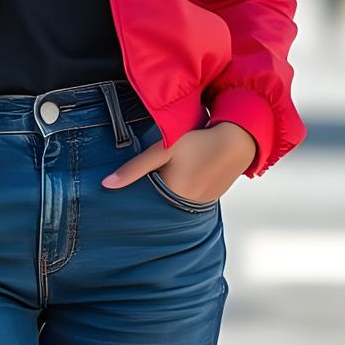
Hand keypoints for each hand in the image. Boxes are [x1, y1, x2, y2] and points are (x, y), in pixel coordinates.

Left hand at [101, 121, 255, 202]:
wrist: (238, 138)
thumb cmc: (198, 139)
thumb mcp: (163, 149)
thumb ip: (135, 168)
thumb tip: (106, 185)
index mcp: (173, 196)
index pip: (147, 200)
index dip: (138, 191)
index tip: (130, 186)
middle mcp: (188, 206)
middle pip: (161, 200)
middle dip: (153, 190)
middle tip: (151, 172)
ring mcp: (202, 203)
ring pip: (176, 198)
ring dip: (170, 188)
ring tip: (171, 170)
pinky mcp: (212, 197)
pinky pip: (190, 196)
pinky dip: (185, 187)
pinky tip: (186, 172)